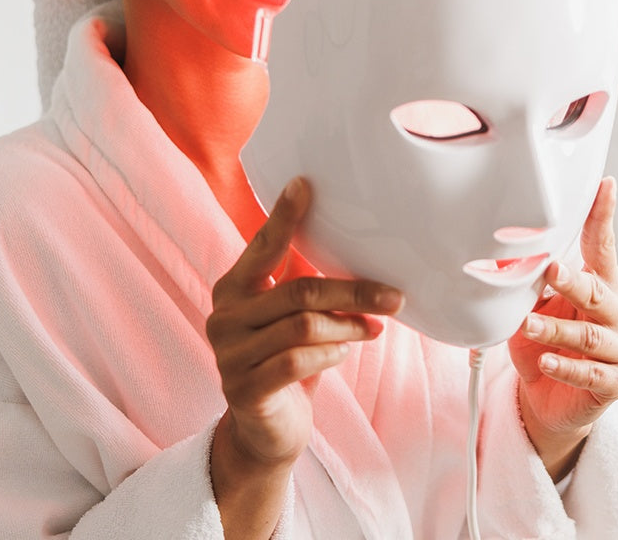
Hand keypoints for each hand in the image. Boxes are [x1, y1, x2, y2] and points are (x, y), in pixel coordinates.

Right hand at [207, 175, 403, 468]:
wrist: (265, 432)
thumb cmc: (285, 361)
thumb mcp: (291, 317)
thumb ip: (303, 283)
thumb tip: (350, 242)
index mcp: (233, 289)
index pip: (262, 246)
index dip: (283, 216)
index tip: (305, 185)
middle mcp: (224, 317)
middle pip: (299, 290)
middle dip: (353, 290)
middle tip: (393, 295)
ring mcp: (230, 355)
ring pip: (304, 327)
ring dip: (349, 326)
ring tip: (372, 327)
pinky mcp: (244, 390)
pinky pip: (297, 361)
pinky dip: (331, 354)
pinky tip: (344, 352)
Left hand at [508, 177, 617, 475]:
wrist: (549, 400)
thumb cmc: (543, 342)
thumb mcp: (532, 308)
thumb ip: (527, 284)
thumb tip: (499, 255)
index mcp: (600, 286)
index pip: (603, 246)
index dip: (604, 214)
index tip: (605, 183)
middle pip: (597, 292)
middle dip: (573, 280)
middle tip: (550, 269)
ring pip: (589, 336)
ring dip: (556, 329)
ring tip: (527, 324)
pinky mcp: (616, 384)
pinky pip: (591, 374)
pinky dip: (566, 366)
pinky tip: (547, 361)